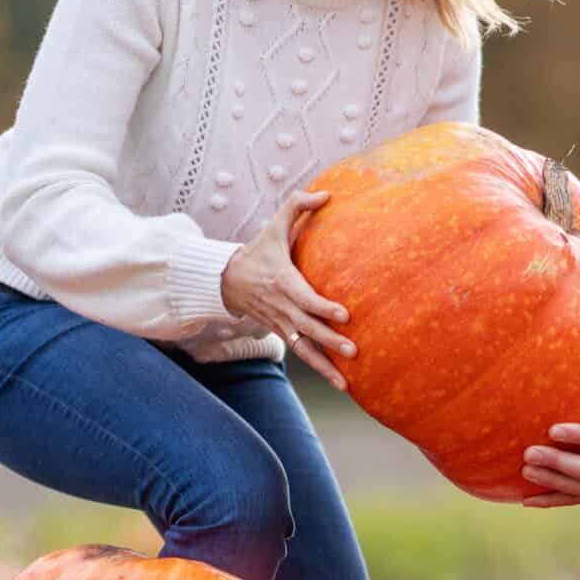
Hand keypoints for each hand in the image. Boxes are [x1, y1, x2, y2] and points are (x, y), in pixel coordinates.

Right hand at [221, 187, 353, 390]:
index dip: (323, 307)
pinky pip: (302, 352)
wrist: (226, 280)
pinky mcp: (282, 332)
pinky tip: (339, 382)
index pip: (304, 297)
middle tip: (353, 350)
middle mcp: (282, 307)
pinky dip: (319, 368)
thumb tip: (326, 194)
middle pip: (307, 327)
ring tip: (346, 385)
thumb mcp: (273, 226)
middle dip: (330, 341)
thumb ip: (297, 205)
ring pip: (304, 348)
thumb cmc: (258, 250)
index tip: (345, 315)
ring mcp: (281, 323)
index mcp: (282, 281)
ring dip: (325, 367)